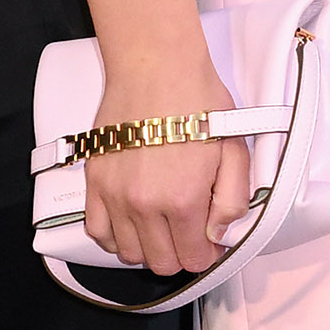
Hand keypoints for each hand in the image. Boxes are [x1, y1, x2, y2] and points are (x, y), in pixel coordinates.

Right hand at [77, 102, 260, 276]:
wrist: (156, 67)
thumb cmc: (196, 101)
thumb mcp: (235, 150)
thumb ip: (233, 201)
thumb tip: (219, 233)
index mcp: (183, 200)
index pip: (192, 259)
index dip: (206, 256)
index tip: (209, 243)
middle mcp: (145, 205)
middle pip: (161, 262)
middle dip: (180, 253)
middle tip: (189, 232)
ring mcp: (115, 195)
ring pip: (129, 253)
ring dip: (149, 246)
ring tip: (162, 224)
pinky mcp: (95, 182)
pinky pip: (97, 231)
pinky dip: (114, 236)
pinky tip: (131, 223)